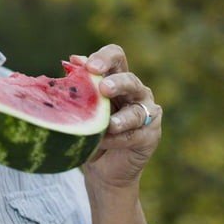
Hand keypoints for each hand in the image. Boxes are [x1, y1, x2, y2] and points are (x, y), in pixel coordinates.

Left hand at [71, 45, 161, 189]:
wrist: (101, 166)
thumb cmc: (90, 128)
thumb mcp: (82, 106)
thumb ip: (81, 84)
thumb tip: (74, 60)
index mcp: (117, 77)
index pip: (117, 57)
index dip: (105, 57)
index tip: (88, 66)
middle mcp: (135, 92)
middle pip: (130, 80)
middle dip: (117, 83)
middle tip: (103, 88)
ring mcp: (146, 114)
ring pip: (137, 111)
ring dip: (122, 117)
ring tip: (110, 124)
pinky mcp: (150, 136)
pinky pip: (134, 135)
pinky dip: (117, 139)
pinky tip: (104, 140)